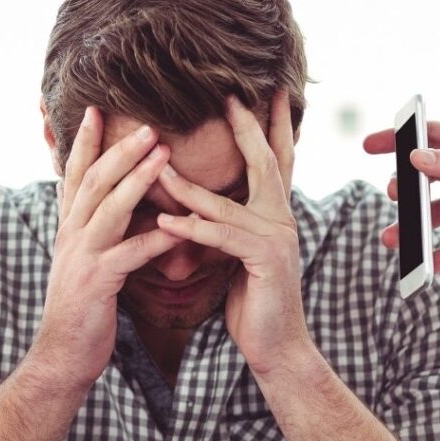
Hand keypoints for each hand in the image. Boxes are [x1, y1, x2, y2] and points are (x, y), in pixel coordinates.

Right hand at [32, 107, 181, 385]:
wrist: (61, 355)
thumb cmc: (81, 311)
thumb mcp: (85, 264)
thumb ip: (97, 235)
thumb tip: (114, 212)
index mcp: (68, 229)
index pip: (75, 176)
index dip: (85, 143)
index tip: (97, 110)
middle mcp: (71, 236)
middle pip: (94, 182)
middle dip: (119, 149)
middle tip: (148, 123)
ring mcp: (82, 258)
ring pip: (109, 208)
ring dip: (136, 179)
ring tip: (164, 154)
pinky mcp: (97, 283)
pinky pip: (130, 254)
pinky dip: (157, 238)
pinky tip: (182, 227)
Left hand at [154, 91, 311, 374]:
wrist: (276, 347)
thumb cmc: (253, 303)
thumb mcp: (238, 257)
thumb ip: (227, 228)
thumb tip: (201, 207)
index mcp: (276, 215)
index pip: (273, 161)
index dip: (268, 126)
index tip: (258, 93)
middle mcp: (282, 220)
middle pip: (265, 162)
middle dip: (247, 127)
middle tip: (229, 94)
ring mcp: (277, 238)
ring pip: (227, 202)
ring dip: (188, 185)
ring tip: (157, 165)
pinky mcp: (265, 261)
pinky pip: (221, 237)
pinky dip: (191, 228)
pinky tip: (165, 221)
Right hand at [362, 121, 439, 272]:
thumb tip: (416, 160)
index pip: (429, 140)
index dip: (399, 141)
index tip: (370, 145)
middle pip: (428, 181)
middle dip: (405, 190)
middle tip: (392, 195)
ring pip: (438, 216)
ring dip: (415, 227)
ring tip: (393, 238)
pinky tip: (422, 266)